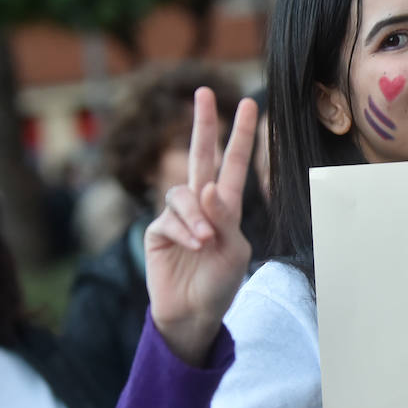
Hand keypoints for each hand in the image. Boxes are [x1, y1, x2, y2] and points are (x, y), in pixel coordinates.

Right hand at [146, 88, 258, 364]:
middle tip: (204, 92)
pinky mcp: (157, 232)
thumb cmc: (220, 283)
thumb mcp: (234, 251)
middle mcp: (201, 204)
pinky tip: (194, 247)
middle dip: (203, 124)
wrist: (194, 314)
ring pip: (183, 193)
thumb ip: (224, 218)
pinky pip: (169, 219)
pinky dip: (185, 232)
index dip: (241, 134)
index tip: (250, 104)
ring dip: (196, 216)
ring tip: (206, 241)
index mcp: (226, 206)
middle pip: (200, 155)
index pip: (233, 163)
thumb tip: (207, 185)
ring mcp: (177, 216)